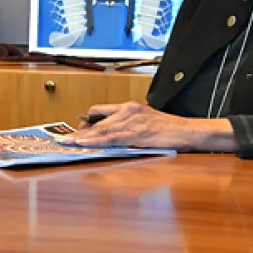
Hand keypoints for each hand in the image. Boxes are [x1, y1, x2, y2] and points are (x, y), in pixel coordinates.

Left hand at [71, 102, 238, 152]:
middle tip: (65, 140)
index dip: (85, 121)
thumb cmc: (168, 129)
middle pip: (97, 121)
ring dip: (82, 137)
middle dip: (80, 132)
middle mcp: (127, 111)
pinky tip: (84, 144)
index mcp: (129, 107)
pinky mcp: (136, 133)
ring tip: (67, 143)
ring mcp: (131, 121)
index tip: (74, 130)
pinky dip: (95, 141)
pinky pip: (111, 138)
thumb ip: (127, 126)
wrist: (187, 131)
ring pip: (101, 130)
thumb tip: (110, 136)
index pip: (99, 111)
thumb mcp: (145, 122)